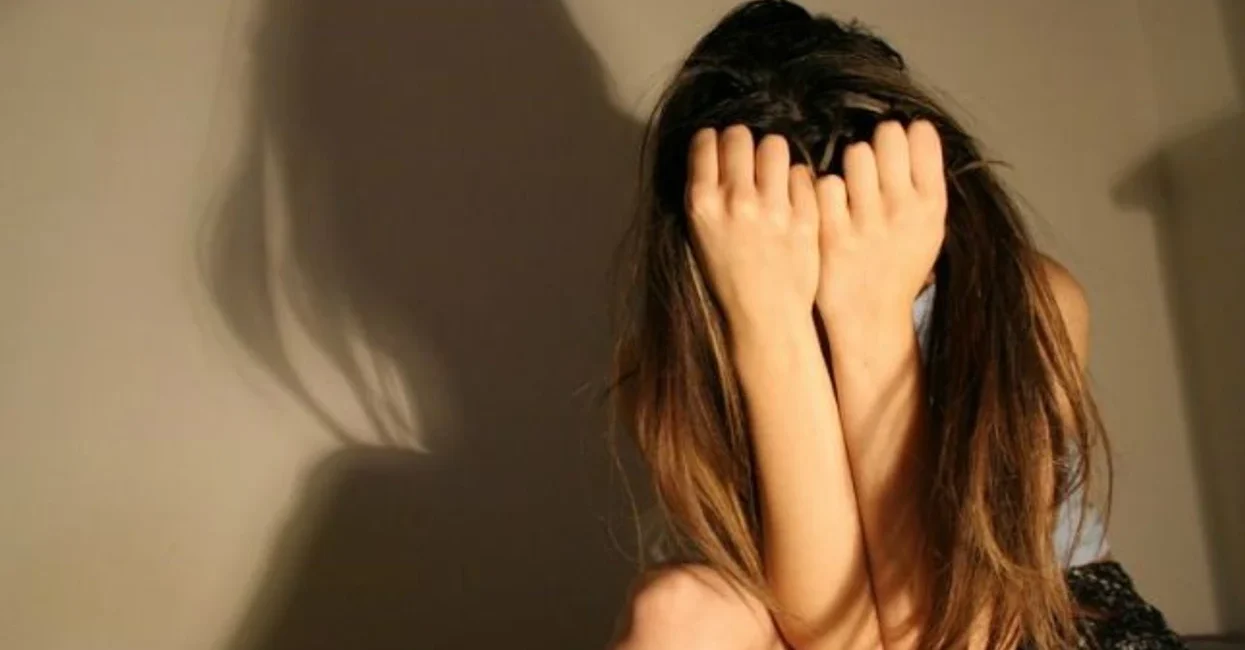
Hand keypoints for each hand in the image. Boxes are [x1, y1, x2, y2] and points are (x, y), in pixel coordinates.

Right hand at [686, 126, 819, 339]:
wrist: (764, 316)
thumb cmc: (728, 278)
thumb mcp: (700, 235)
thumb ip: (706, 194)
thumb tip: (716, 153)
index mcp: (702, 204)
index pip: (705, 141)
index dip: (713, 142)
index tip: (719, 150)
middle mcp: (736, 200)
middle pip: (739, 135)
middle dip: (742, 142)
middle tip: (748, 159)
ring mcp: (773, 208)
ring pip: (774, 145)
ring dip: (772, 155)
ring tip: (773, 173)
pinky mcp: (805, 216)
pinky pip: (803, 173)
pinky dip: (797, 181)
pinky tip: (793, 197)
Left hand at [814, 120, 946, 326]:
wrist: (870, 319)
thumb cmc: (898, 268)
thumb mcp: (928, 229)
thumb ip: (924, 185)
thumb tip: (914, 130)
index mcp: (931, 206)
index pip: (922, 136)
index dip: (905, 133)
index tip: (898, 144)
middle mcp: (903, 210)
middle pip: (887, 135)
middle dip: (876, 142)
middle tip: (870, 162)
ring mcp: (867, 223)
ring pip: (855, 155)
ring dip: (849, 165)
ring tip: (850, 185)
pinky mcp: (832, 235)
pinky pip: (825, 185)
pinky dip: (823, 190)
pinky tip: (828, 206)